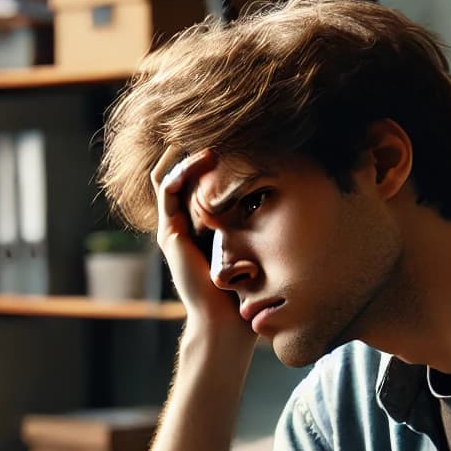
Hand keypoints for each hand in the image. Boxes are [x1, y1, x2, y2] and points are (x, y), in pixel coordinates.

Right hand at [150, 147, 250, 343]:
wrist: (226, 320)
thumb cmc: (246, 290)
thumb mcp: (254, 245)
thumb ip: (257, 222)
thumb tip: (282, 192)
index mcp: (200, 227)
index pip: (196, 183)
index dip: (207, 161)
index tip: (235, 141)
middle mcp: (182, 225)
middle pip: (177, 175)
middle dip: (192, 151)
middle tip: (216, 130)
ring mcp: (173, 228)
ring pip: (169, 178)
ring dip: (188, 156)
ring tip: (211, 142)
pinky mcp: (170, 233)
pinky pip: (168, 191)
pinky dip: (182, 171)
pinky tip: (203, 158)